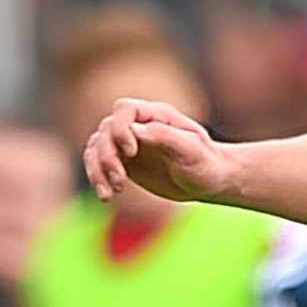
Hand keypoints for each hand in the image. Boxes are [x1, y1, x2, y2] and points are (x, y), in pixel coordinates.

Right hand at [83, 98, 236, 205]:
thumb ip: (164, 136)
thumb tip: (134, 131)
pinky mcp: (124, 161)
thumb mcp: (192, 150)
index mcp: (157, 115)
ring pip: (97, 147)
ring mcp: (128, 142)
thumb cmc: (206, 163)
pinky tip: (107, 196)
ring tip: (110, 194)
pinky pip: (99, 164)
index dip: (120, 128)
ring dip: (97, 170)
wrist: (209, 181)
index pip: (124, 110)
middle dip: (108, 155)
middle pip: (106, 130)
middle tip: (121, 180)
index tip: (131, 151)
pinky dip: (98, 178)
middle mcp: (138, 125)